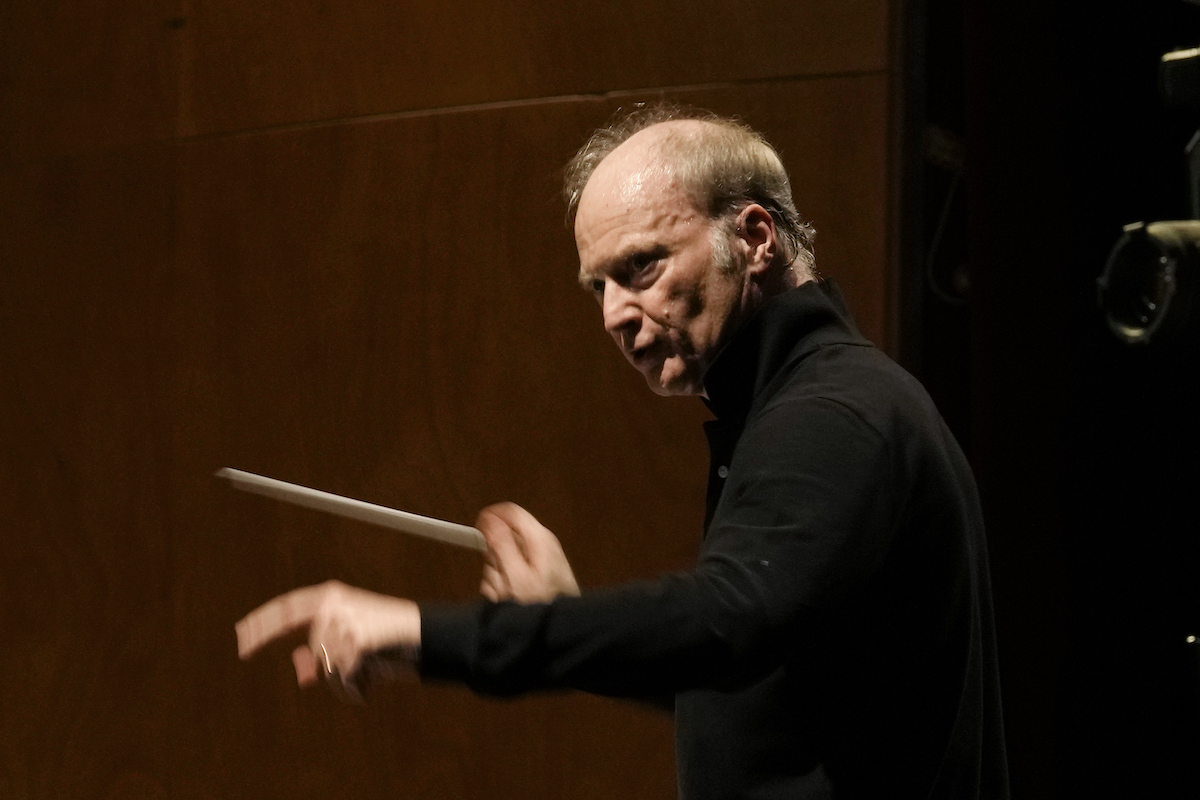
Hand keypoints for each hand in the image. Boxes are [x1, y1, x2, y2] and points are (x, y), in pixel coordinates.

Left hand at [235, 580, 419, 699]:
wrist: (430, 636)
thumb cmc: (391, 640)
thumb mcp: (354, 639)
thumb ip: (326, 648)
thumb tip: (301, 670)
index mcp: (331, 595)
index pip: (286, 608)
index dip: (261, 624)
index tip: (242, 639)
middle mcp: (334, 604)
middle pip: (313, 651)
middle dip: (332, 671)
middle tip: (357, 676)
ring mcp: (345, 621)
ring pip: (327, 670)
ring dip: (347, 681)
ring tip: (373, 673)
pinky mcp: (356, 641)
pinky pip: (343, 680)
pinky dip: (358, 689)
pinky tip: (373, 682)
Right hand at [477, 502, 579, 602]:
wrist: (563, 627)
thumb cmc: (542, 603)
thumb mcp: (517, 575)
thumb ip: (502, 545)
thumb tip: (489, 519)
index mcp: (539, 538)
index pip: (510, 511)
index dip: (490, 518)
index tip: (476, 533)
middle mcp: (540, 544)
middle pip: (504, 537)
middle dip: (494, 558)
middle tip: (500, 578)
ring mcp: (539, 559)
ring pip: (504, 557)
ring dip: (498, 575)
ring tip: (508, 594)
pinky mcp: (537, 574)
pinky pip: (511, 572)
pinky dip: (505, 585)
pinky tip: (512, 598)